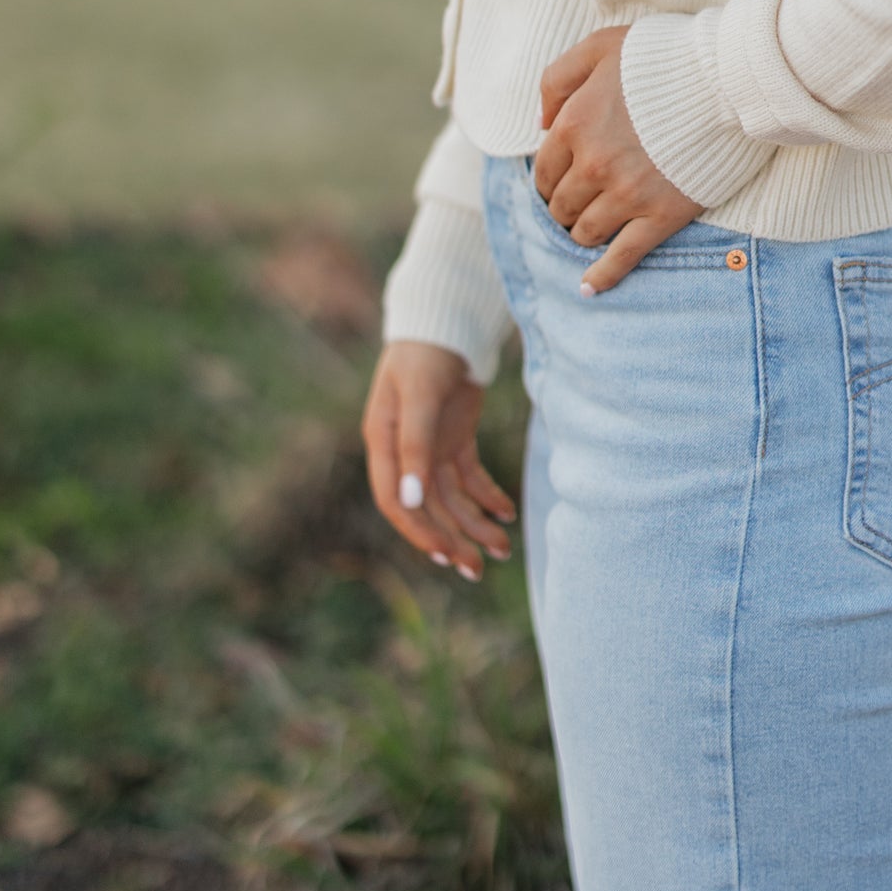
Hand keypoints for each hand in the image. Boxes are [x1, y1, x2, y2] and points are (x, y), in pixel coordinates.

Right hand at [362, 341, 514, 580]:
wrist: (448, 321)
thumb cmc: (425, 354)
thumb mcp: (420, 398)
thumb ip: (415, 446)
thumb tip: (409, 502)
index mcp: (384, 444)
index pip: (395, 502)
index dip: (418, 530)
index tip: (445, 554)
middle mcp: (405, 453)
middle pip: (427, 508)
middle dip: (452, 539)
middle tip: (478, 569)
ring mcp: (431, 448)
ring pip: (452, 499)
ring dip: (475, 524)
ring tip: (502, 549)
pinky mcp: (455, 439)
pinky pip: (471, 479)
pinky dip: (488, 497)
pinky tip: (506, 514)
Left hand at [535, 27, 703, 293]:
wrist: (728, 77)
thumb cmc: (664, 56)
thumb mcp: (601, 46)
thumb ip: (558, 79)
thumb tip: (540, 125)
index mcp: (574, 125)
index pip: (543, 171)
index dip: (550, 179)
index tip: (561, 181)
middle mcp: (594, 165)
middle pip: (561, 206)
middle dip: (566, 207)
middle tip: (580, 204)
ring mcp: (627, 194)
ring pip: (586, 233)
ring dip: (584, 233)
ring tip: (593, 228)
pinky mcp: (661, 215)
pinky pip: (622, 257)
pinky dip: (602, 276)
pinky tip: (589, 287)